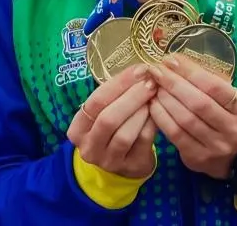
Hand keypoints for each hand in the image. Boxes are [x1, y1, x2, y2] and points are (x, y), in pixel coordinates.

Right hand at [67, 63, 158, 178]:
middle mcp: (89, 147)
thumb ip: (116, 94)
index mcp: (78, 129)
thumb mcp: (105, 113)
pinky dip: (151, 123)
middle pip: (108, 119)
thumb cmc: (114, 129)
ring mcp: (109, 161)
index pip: (95, 102)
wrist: (123, 164)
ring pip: (124, 134)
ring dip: (141, 111)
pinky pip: (142, 142)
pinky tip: (158, 111)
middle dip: (132, 97)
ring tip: (153, 96)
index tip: (139, 69)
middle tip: (150, 82)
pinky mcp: (130, 167)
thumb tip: (141, 70)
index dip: (119, 83)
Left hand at [147, 54, 236, 179]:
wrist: (234, 159)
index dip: (191, 71)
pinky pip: (175, 134)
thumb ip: (210, 82)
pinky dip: (161, 117)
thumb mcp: (229, 100)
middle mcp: (233, 129)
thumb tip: (177, 62)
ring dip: (166, 99)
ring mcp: (216, 146)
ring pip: (185, 119)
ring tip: (154, 86)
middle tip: (156, 70)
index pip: (215, 86)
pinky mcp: (198, 158)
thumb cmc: (226, 118)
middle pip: (199, 102)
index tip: (172, 60)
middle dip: (174, 83)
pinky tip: (153, 104)